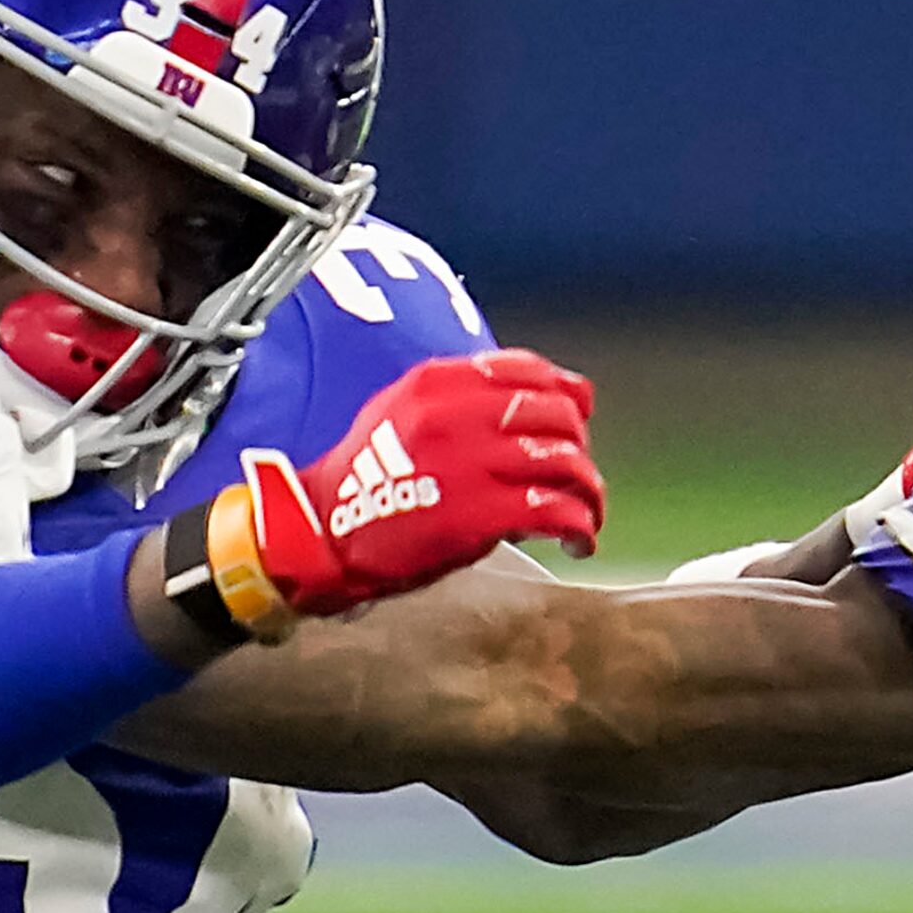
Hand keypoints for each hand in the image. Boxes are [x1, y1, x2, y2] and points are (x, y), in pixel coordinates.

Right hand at [197, 350, 602, 631]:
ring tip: (586, 513)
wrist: (323, 533)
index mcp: (439, 383)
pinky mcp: (480, 516)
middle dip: (580, 446)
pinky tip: (578, 541)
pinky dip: (580, 528)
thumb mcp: (404, 411)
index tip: (578, 418)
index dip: (567, 394)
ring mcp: (471, 465)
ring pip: (566, 463)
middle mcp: (459, 415)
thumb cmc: (365, 479)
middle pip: (557, 416)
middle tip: (577, 474)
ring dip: (589, 491)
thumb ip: (466, 398)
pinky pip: (555, 512)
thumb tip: (544, 394)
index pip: (530, 371)